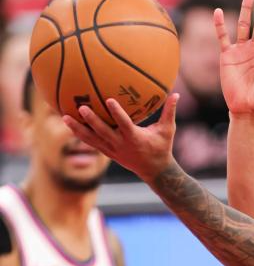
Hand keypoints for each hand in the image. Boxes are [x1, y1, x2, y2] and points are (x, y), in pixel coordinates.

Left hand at [62, 93, 177, 182]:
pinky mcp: (108, 153)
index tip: (109, 100)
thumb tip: (176, 93)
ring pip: (93, 139)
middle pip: (104, 132)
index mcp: (135, 138)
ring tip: (65, 117)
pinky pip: (91, 143)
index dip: (117, 113)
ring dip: (78, 129)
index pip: (124, 124)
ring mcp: (113, 150)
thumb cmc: (162, 148)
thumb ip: (169, 112)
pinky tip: (69, 124)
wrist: (155, 172)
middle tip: (82, 108)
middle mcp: (121, 145)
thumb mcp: (167, 131)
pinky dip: (80, 134)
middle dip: (93, 121)